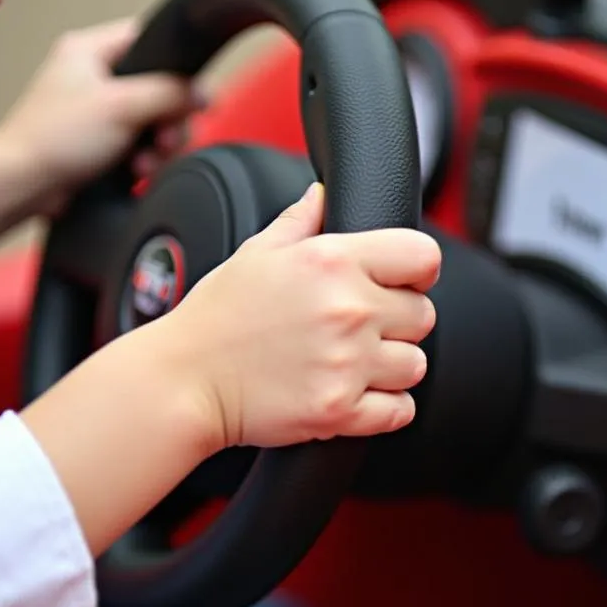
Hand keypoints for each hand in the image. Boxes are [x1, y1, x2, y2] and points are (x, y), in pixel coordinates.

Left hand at [0, 18, 205, 216]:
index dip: (176, 65)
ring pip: (156, 120)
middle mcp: (96, 77)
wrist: (28, 185)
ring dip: (160, 146)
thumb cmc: (54, 139)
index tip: (191, 91)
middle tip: (165, 138)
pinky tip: (137, 171)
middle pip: (161, 88)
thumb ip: (169, 93)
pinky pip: (143, 144)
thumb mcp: (123, 106)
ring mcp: (101, 111)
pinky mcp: (105, 141)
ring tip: (145, 162)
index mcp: (90, 50)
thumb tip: (202, 92)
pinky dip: (147, 159)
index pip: (150, 40)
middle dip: (170, 120)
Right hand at [161, 183, 440, 451]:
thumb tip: (323, 195)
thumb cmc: (217, 317)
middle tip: (362, 328)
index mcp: (333, 261)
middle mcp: (349, 310)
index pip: (423, 258)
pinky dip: (386, 408)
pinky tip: (358, 394)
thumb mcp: (257, 252)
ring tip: (355, 363)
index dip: (416, 271)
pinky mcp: (340, 410)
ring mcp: (347, 363)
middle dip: (400, 322)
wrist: (182, 380)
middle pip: (424, 315)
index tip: (401, 282)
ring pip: (416, 365)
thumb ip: (301, 220)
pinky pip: (400, 411)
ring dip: (394, 367)